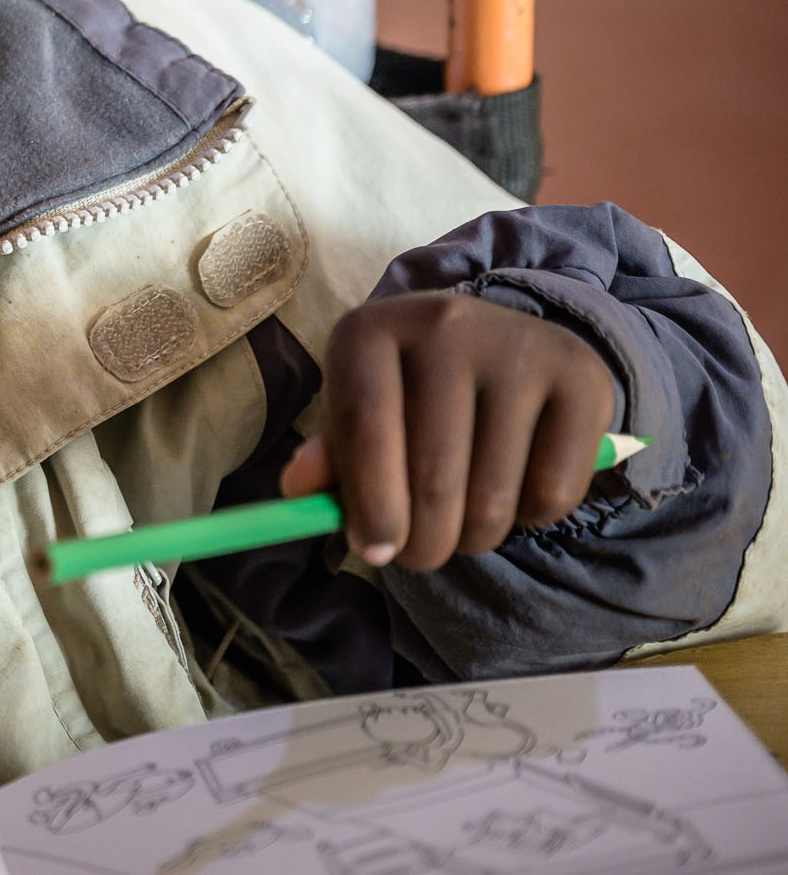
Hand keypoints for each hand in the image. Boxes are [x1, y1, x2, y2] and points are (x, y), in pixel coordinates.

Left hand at [280, 290, 614, 570]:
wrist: (503, 343)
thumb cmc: (409, 391)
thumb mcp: (360, 411)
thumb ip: (330, 455)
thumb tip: (298, 491)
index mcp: (370, 330)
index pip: (364, 425)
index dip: (369, 501)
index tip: (375, 552)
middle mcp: (444, 323)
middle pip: (432, 472)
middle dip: (423, 542)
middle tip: (419, 556)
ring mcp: (517, 346)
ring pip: (494, 496)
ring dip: (475, 537)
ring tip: (464, 522)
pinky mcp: (581, 375)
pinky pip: (553, 492)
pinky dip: (530, 517)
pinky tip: (513, 488)